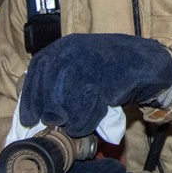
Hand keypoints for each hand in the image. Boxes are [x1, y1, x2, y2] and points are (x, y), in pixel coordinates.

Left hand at [20, 33, 171, 136]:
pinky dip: (84, 122)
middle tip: (56, 123)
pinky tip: (87, 126)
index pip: (37, 72)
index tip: (29, 118)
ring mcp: (90, 65)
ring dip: (68, 119)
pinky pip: (87, 108)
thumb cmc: (108, 68)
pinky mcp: (105, 80)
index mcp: (63, 46)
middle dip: (49, 110)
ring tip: (73, 126)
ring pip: (66, 100)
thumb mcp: (80, 64)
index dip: (30, 98)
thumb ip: (59, 80)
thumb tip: (37, 109)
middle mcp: (73, 52)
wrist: (142, 62)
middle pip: (49, 87)